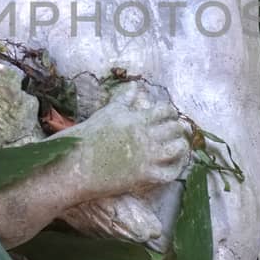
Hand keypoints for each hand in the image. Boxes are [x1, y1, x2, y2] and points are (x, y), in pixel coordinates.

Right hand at [78, 80, 191, 199]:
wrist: (78, 162)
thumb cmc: (90, 135)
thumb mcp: (109, 112)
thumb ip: (125, 98)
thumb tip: (134, 84)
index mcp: (138, 119)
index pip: (166, 110)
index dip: (171, 113)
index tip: (170, 117)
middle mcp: (146, 136)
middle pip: (175, 129)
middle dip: (179, 129)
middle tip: (178, 132)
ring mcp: (147, 157)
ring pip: (178, 149)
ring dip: (181, 147)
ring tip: (178, 147)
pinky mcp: (144, 175)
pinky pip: (170, 173)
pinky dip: (176, 168)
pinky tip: (173, 165)